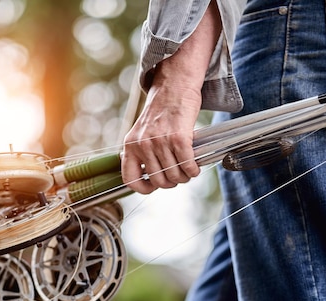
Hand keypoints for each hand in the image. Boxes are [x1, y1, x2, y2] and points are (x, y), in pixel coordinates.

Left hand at [121, 0, 220, 193]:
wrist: (173, 86)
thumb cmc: (162, 111)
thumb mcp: (142, 132)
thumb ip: (142, 153)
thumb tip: (150, 177)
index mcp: (130, 146)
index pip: (130, 179)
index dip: (143, 189)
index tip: (154, 187)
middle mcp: (142, 145)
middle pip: (158, 181)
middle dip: (171, 182)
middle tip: (179, 175)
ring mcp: (159, 142)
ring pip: (174, 175)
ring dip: (184, 177)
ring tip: (188, 170)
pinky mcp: (178, 137)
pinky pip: (187, 165)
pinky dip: (193, 170)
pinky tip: (195, 167)